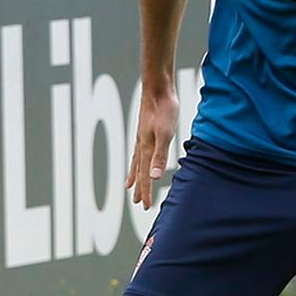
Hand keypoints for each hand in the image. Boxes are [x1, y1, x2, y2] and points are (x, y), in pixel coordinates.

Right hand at [128, 86, 178, 209]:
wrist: (157, 88)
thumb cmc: (164, 109)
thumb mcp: (165, 134)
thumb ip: (160, 156)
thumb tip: (154, 177)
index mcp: (146, 149)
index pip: (145, 177)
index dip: (146, 192)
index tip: (146, 207)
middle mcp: (141, 145)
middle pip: (139, 172)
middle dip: (139, 188)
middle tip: (138, 202)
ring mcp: (142, 137)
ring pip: (136, 163)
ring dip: (135, 176)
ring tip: (129, 186)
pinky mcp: (145, 130)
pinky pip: (138, 152)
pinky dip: (137, 161)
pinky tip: (140, 158)